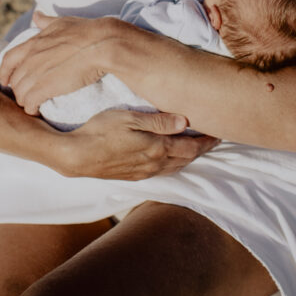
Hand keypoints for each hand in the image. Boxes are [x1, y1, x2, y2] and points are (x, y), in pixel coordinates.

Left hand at [0, 12, 117, 114]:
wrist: (101, 44)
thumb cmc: (85, 31)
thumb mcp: (61, 22)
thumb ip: (46, 21)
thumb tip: (36, 15)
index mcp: (34, 43)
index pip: (8, 59)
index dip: (5, 72)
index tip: (6, 80)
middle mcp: (31, 58)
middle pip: (14, 79)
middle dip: (18, 89)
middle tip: (26, 95)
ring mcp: (37, 73)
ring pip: (20, 92)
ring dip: (24, 100)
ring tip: (32, 105)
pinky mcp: (46, 87)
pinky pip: (29, 102)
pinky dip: (31, 108)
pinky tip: (36, 110)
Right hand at [56, 107, 218, 180]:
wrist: (77, 156)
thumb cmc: (101, 130)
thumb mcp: (130, 118)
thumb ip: (159, 121)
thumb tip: (186, 122)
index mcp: (157, 148)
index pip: (190, 147)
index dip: (206, 141)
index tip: (219, 134)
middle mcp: (154, 164)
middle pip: (186, 159)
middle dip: (201, 150)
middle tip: (213, 141)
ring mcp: (144, 173)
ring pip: (175, 168)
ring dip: (188, 159)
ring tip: (196, 149)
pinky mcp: (133, 177)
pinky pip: (162, 173)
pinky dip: (174, 165)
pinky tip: (171, 160)